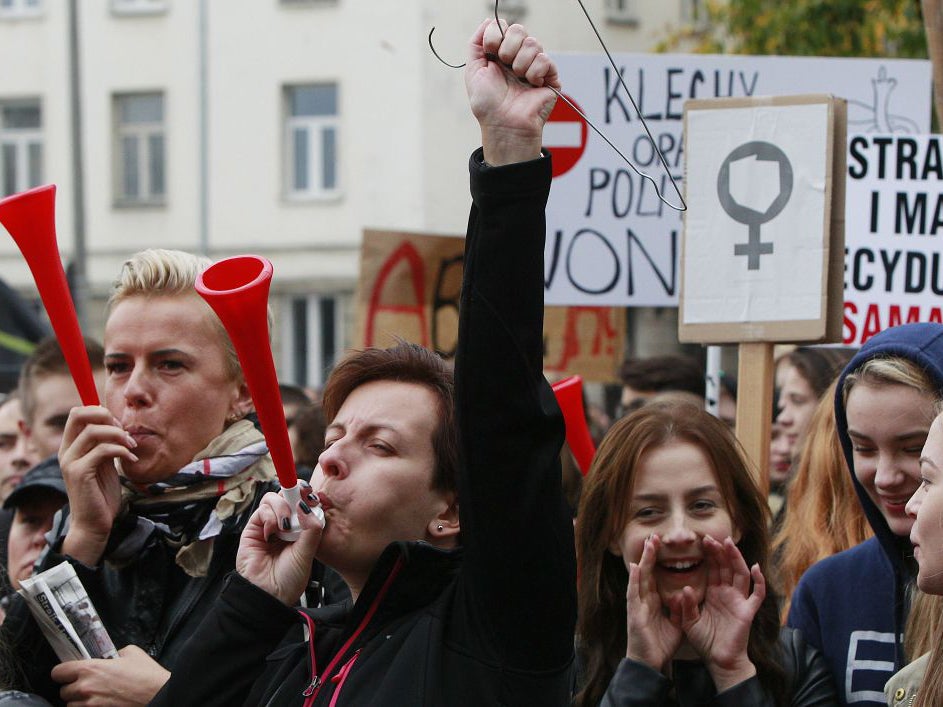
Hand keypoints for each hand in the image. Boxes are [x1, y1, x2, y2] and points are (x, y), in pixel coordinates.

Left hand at [51, 645, 169, 705]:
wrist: (158, 695)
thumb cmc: (146, 675)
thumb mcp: (131, 653)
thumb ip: (112, 654)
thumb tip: (108, 657)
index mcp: (90, 669)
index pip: (58, 672)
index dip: (63, 672)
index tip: (69, 672)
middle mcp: (85, 689)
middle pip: (63, 691)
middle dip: (73, 688)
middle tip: (87, 685)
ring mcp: (89, 706)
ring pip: (71, 705)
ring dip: (80, 701)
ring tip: (95, 696)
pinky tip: (101, 703)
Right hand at [58, 406, 137, 566]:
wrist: (94, 523)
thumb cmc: (101, 493)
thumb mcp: (104, 463)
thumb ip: (104, 444)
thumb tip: (115, 423)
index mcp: (70, 447)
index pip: (77, 413)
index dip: (100, 412)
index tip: (119, 426)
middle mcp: (66, 451)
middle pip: (79, 414)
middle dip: (107, 416)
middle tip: (124, 433)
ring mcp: (71, 462)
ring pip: (94, 431)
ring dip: (119, 435)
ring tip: (132, 447)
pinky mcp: (80, 473)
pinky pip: (103, 450)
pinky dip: (122, 450)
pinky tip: (131, 460)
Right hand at [235, 488, 324, 604]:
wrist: (269, 594)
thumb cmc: (289, 579)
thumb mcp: (307, 553)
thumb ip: (311, 529)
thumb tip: (306, 505)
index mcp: (301, 529)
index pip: (304, 503)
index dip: (307, 495)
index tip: (312, 494)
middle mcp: (285, 525)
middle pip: (288, 496)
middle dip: (295, 493)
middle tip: (301, 497)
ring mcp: (269, 525)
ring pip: (274, 499)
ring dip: (281, 507)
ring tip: (285, 525)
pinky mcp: (253, 529)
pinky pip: (261, 510)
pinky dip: (269, 517)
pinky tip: (271, 532)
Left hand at [465, 19, 559, 165]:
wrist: (503, 124)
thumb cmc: (488, 105)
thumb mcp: (473, 70)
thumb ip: (476, 43)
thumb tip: (488, 21)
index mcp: (500, 54)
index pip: (504, 26)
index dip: (496, 35)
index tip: (491, 51)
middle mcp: (518, 57)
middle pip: (519, 30)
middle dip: (508, 47)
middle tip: (504, 66)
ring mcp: (534, 66)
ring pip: (533, 43)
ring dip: (520, 63)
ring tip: (518, 79)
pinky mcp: (549, 77)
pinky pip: (545, 59)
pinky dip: (534, 72)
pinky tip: (531, 84)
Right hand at [625, 535, 682, 672]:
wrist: (649, 663)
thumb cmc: (660, 645)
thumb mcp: (675, 624)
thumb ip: (679, 609)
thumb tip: (685, 595)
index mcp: (652, 601)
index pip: (655, 576)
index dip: (658, 561)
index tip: (662, 545)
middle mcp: (643, 599)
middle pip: (647, 571)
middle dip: (650, 554)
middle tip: (655, 536)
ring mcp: (637, 604)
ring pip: (640, 577)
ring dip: (644, 560)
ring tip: (648, 544)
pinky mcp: (634, 612)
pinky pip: (634, 593)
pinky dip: (635, 579)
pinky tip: (637, 567)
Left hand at [678, 536, 763, 690]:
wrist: (719, 661)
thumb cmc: (705, 641)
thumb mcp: (689, 621)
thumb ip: (687, 605)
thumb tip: (686, 588)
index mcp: (714, 593)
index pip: (713, 569)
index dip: (709, 555)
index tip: (701, 540)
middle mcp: (727, 593)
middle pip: (726, 567)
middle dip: (720, 552)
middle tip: (711, 537)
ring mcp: (739, 601)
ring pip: (741, 574)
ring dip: (736, 559)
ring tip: (729, 544)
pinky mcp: (748, 612)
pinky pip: (757, 595)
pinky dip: (759, 581)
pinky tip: (755, 567)